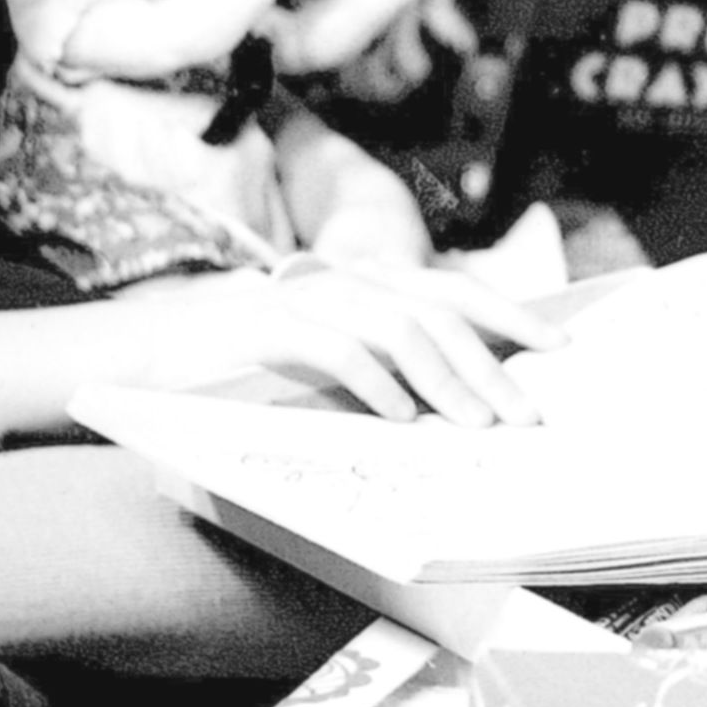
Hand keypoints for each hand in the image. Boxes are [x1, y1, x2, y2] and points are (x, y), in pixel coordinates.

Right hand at [94, 260, 543, 427]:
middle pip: (440, 314)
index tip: (558, 348)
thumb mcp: (329, 363)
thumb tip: (463, 403)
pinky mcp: (270, 327)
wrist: (148, 357)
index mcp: (365, 284)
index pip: (453, 292)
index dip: (509, 314)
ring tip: (476, 425)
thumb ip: (388, 369)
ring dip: (445, 381)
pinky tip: (402, 420)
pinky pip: (338, 351)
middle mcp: (344, 281)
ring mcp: (308, 299)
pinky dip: (376, 385)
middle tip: (525, 415)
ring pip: (400, 331)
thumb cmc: (246, 368)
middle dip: (491, 366)